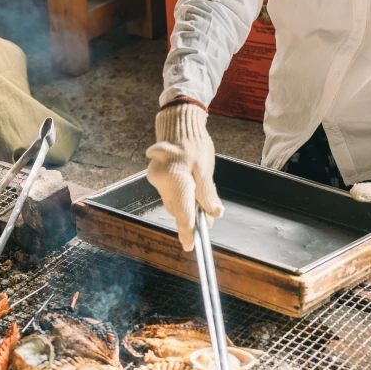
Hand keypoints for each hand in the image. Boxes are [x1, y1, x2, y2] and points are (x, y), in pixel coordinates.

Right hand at [144, 100, 221, 250]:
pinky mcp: (156, 177)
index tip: (191, 246)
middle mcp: (161, 181)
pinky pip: (171, 193)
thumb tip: (214, 214)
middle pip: (178, 209)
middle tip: (209, 222)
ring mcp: (156, 179)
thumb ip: (207, 192)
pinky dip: (182, 196)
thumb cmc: (194, 143)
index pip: (182, 212)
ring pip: (174, 202)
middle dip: (192, 217)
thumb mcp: (206, 167)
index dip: (188, 231)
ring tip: (204, 204)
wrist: (177, 123)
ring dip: (188, 206)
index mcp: (174, 178)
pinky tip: (193, 191)